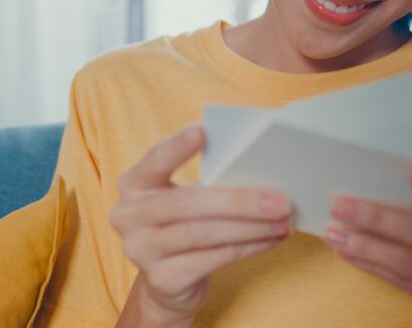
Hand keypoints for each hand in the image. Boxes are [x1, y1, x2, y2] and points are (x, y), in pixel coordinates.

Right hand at [109, 124, 291, 325]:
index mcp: (135, 183)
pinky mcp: (162, 279)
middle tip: (280, 200)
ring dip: (251, 227)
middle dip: (238, 201)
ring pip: (203, 234)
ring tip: (283, 221)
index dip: (177, 146)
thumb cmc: (185, 224)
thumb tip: (263, 170)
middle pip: (187, 203)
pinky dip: (248, 248)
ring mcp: (141, 250)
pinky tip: (270, 239)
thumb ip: (209, 181)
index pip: (155, 160)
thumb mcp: (186, 198)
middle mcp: (129, 215)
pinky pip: (213, 259)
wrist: (168, 280)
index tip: (202, 130)